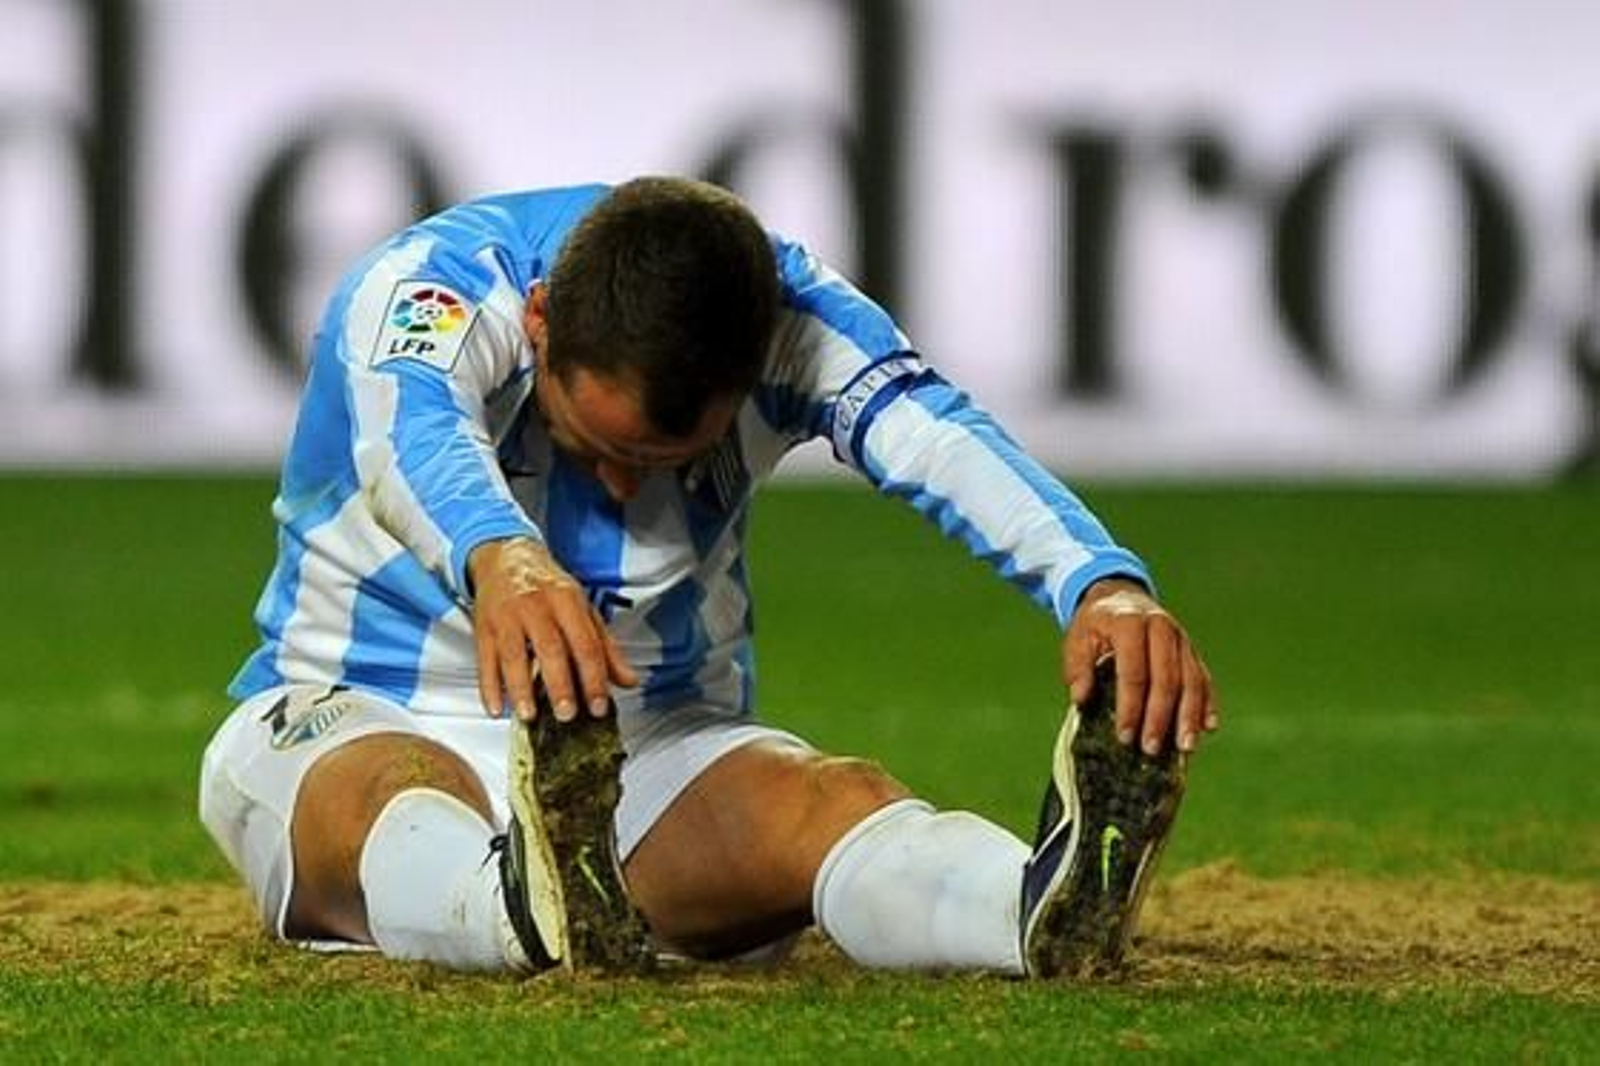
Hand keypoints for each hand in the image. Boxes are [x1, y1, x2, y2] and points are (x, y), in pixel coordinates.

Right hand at [468, 537, 638, 721]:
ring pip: (513, 655)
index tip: (598, 707)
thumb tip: (628, 681)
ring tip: (529, 715)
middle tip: (566, 715)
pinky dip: (489, 686)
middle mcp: (536, 606)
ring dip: (521, 689)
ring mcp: (507, 616)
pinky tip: (497, 707)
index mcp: (567, 601)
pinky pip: (485, 660)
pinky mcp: (484, 627)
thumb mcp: (582, 608)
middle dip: (559, 685)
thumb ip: (605, 647)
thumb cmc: (548, 587)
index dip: (594, 678)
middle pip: (550, 649)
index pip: (585, 644)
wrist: (506, 557)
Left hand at [1062, 578, 1217, 754]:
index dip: (1129, 706)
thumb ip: (1078, 667)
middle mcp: (1161, 628)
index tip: (1124, 736)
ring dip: (1189, 717)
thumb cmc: (1096, 623)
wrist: (1121, 595)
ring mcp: (1181, 639)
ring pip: (1192, 680)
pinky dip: (1207, 704)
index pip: (1133, 671)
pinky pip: (1203, 678)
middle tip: (1150, 749)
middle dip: (1159, 717)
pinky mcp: (1191, 650)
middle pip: (1166, 679)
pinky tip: (1208, 727)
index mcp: (1130, 623)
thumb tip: (1080, 699)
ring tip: (1184, 747)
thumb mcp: (1077, 638)